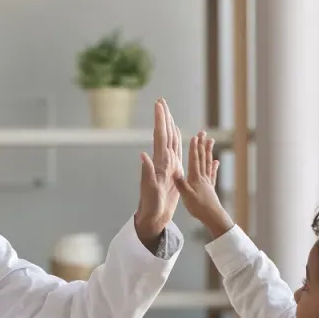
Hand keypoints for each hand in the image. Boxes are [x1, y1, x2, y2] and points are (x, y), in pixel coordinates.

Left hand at [135, 98, 182, 246]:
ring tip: (168, 112)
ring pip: (170, 140)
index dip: (160, 120)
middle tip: (161, 100)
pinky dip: (176, 139)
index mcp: (160, 162)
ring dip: (169, 125)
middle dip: (163, 117)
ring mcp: (167, 165)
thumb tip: (142, 155)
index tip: (159, 104)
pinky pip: (176, 150)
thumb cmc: (151, 206)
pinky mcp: (172, 171)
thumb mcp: (150, 190)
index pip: (160, 136)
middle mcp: (162, 161)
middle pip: (164, 134)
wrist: (153, 217)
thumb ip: (147, 172)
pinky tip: (176, 134)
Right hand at [176, 131, 232, 237]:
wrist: (212, 216)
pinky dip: (214, 167)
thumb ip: (180, 184)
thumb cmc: (198, 208)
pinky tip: (216, 162)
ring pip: (208, 163)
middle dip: (202, 144)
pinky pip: (212, 174)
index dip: (194, 148)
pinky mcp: (211, 187)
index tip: (195, 137)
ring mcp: (208, 181)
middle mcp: (202, 177)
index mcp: (195, 178)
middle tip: (203, 132)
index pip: (194, 160)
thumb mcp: (186, 196)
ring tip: (211, 141)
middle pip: (202, 158)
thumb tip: (174, 171)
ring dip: (208, 151)